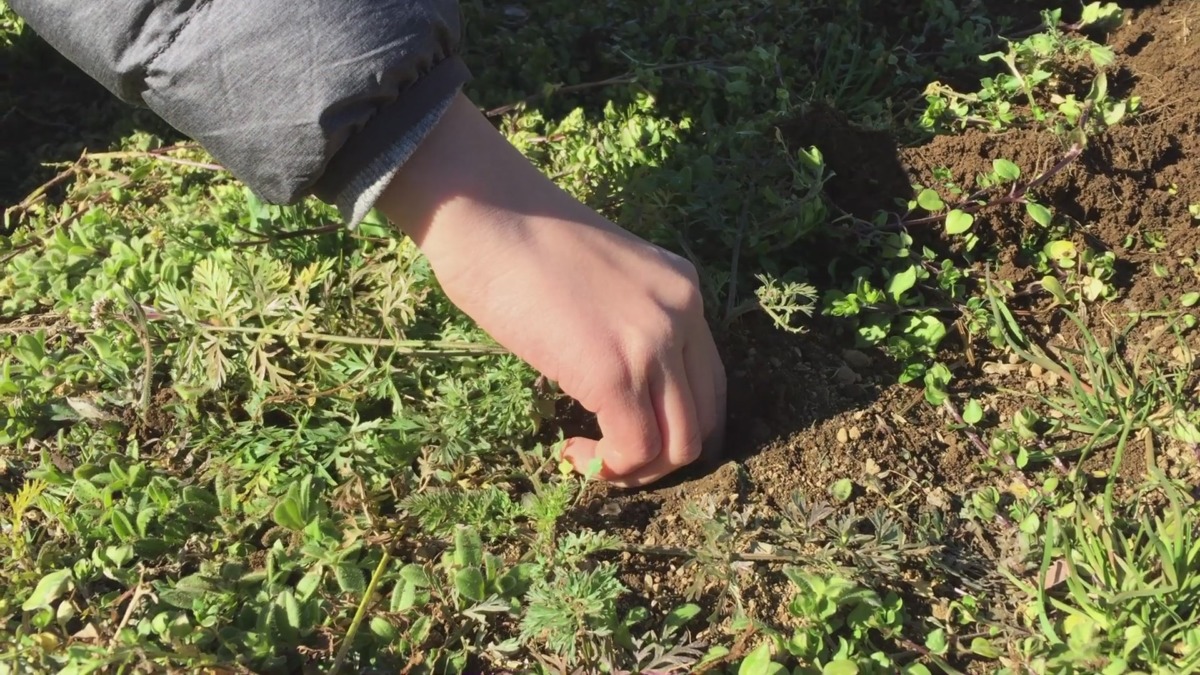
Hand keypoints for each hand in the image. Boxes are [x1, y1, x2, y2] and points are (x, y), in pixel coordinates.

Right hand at [377, 92, 725, 486]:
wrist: (489, 214)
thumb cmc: (522, 242)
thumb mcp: (601, 279)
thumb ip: (625, 321)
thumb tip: (612, 380)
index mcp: (683, 290)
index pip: (708, 381)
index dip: (674, 423)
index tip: (628, 432)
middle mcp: (683, 316)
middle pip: (703, 420)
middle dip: (660, 457)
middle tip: (610, 456)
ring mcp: (654, 345)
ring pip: (679, 447)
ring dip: (636, 470)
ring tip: (590, 457)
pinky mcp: (616, 373)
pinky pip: (634, 450)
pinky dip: (606, 468)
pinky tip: (571, 452)